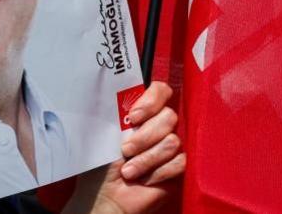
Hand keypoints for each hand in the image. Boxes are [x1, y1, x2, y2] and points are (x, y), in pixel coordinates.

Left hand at [63, 82, 184, 213]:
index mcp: (141, 112)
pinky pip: (180, 162)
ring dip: (147, 159)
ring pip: (172, 141)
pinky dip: (158, 173)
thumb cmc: (101, 163)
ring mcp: (170, 145)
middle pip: (169, 116)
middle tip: (125, 150)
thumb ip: (114, 109)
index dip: (151, 101)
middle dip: (144, 137)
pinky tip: (145, 180)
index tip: (133, 117)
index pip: (160, 91)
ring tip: (129, 170)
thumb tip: (116, 85)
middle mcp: (158, 126)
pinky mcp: (179, 167)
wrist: (107, 195)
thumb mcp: (104, 131)